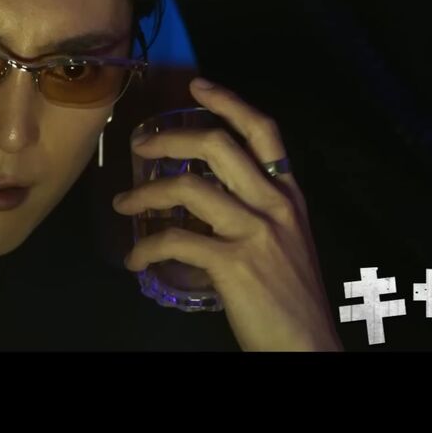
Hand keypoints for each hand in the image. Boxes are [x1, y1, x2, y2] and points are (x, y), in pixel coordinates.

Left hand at [113, 78, 341, 351]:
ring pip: (188, 188)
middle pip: (218, 145)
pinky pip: (176, 240)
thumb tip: (203, 204)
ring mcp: (255, 233)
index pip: (263, 131)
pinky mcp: (234, 264)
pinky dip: (147, 248)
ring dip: (145, 194)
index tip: (196, 87)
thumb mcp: (288, 243)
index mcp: (289, 196)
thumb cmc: (293, 300)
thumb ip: (256, 215)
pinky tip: (136, 259)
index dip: (228, 102)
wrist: (307, 346)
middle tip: (140, 146)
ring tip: (124, 204)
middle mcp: (275, 205)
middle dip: (169, 139)